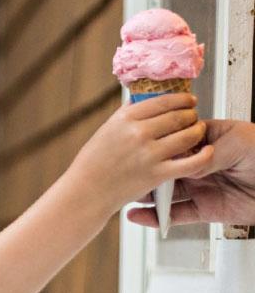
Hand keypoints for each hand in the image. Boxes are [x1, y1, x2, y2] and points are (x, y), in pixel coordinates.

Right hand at [66, 93, 211, 212]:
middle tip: (194, 118)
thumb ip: (125, 116)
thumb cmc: (91, 165)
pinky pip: (190, 162)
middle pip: (178, 116)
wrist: (85, 193)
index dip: (182, 99)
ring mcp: (148, 154)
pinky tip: (207, 152)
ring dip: (198, 131)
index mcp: (125, 119)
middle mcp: (138, 133)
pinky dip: (204, 156)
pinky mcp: (156, 174)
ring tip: (198, 132)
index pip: (163, 100)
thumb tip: (141, 101)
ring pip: (188, 135)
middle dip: (191, 115)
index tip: (189, 100)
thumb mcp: (104, 131)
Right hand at [126, 118, 254, 225]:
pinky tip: (140, 215)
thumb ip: (207, 154)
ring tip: (127, 194)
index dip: (156, 145)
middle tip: (127, 175)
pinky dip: (156, 217)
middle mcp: (201, 164)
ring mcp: (201, 187)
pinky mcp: (205, 210)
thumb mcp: (239, 143)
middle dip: (145, 172)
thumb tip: (183, 165)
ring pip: (166, 193)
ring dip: (146, 195)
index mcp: (208, 140)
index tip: (139, 147)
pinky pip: (176, 214)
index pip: (175, 142)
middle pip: (165, 168)